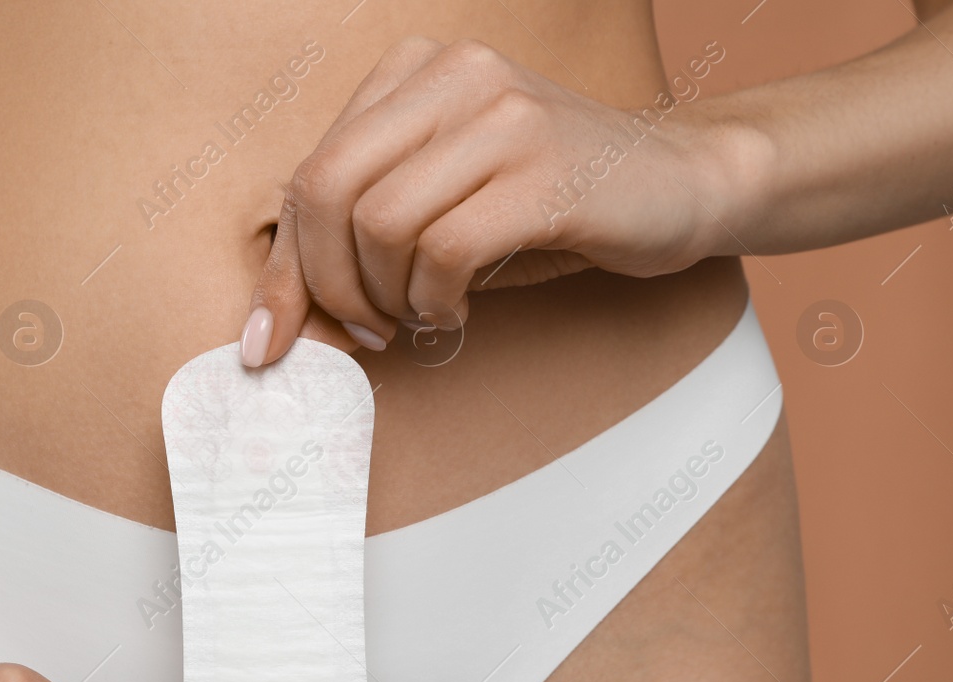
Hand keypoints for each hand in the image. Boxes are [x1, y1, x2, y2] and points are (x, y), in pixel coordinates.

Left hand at [241, 36, 750, 365]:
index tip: (274, 339)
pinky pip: (444, 250)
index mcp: (413, 72)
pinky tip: (454, 310)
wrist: (680, 184)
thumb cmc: (544, 205)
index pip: (310, 173)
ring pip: (380, 222)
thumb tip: (272, 326)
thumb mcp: (438, 208)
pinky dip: (434, 301)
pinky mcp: (545, 169)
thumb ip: (360, 238)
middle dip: (326, 285)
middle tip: (362, 330)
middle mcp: (452, 75)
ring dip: (385, 297)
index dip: (285, 269)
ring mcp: (502, 114)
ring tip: (417, 314)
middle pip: (328, 189)